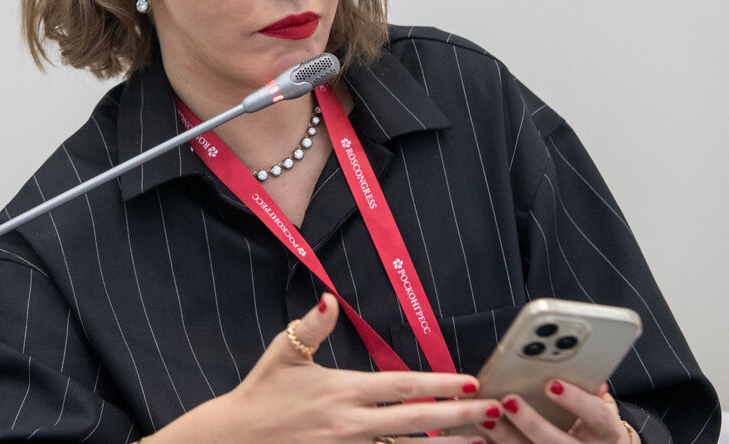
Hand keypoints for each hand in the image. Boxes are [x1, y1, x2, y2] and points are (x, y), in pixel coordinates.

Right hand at [149, 294, 499, 443]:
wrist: (234, 440)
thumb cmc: (261, 393)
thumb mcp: (283, 353)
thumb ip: (311, 328)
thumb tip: (329, 299)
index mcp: (341, 390)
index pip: (402, 386)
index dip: (439, 384)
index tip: (472, 382)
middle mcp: (351, 423)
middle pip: (416, 422)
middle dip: (459, 417)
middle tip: (494, 412)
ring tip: (480, 440)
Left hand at [476, 381, 636, 443]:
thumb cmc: (597, 422)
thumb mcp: (603, 404)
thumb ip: (590, 387)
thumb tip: (583, 365)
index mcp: (605, 431)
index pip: (595, 415)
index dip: (575, 400)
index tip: (552, 383)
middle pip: (558, 442)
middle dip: (532, 422)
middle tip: (509, 400)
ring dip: (506, 435)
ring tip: (486, 416)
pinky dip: (500, 442)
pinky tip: (484, 429)